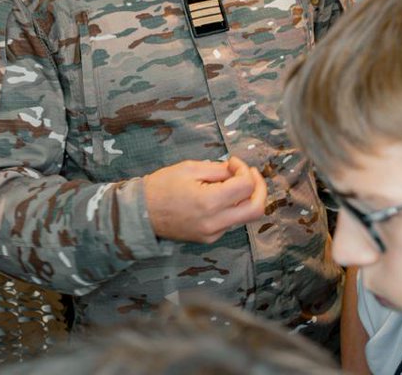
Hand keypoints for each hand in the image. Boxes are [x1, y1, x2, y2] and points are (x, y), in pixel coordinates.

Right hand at [143, 156, 266, 243]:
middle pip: (257, 209)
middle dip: (259, 188)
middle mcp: (215, 222)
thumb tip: (237, 170)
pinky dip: (232, 208)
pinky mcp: (209, 239)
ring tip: (231, 183)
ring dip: (245, 198)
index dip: (244, 169)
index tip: (233, 163)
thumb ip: (218, 169)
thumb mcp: (189, 168)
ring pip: (245, 216)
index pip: (246, 186)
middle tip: (250, 174)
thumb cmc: (161, 186)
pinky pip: (231, 222)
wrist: (141, 213)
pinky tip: (218, 197)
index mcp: (209, 202)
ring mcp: (213, 234)